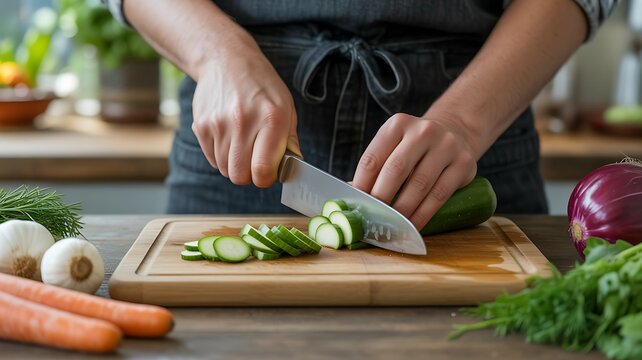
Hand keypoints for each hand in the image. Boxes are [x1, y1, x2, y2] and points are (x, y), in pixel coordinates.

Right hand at [191, 39, 300, 186]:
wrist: (226, 59)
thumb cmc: (261, 87)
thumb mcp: (285, 106)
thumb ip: (290, 140)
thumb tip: (293, 168)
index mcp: (271, 118)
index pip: (262, 170)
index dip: (266, 178)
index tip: (268, 171)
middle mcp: (243, 121)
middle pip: (239, 176)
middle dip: (248, 175)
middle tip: (254, 161)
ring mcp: (218, 124)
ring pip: (224, 169)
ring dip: (234, 164)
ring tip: (242, 143)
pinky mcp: (200, 125)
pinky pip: (211, 158)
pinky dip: (220, 155)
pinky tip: (228, 136)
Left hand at [352, 113, 478, 229]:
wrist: (455, 133)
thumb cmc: (415, 147)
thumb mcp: (395, 145)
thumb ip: (378, 167)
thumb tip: (355, 200)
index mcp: (398, 124)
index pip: (373, 158)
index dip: (361, 186)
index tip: (356, 206)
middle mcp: (423, 131)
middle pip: (396, 170)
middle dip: (381, 199)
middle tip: (372, 219)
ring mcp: (446, 146)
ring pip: (419, 185)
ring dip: (402, 210)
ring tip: (391, 226)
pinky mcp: (464, 164)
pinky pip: (439, 195)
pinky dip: (423, 214)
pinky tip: (412, 225)